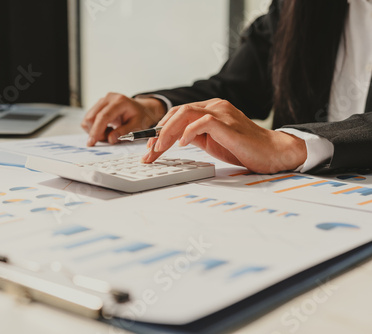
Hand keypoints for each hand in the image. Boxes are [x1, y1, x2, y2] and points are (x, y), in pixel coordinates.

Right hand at [81, 93, 165, 145]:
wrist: (141, 109)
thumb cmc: (140, 117)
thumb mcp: (137, 126)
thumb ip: (124, 132)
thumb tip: (110, 139)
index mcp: (120, 101)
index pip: (103, 116)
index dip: (96, 130)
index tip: (92, 142)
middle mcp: (108, 98)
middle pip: (91, 117)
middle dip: (96, 132)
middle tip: (109, 138)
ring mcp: (102, 101)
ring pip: (88, 119)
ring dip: (96, 131)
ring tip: (110, 132)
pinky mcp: (98, 106)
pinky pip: (89, 119)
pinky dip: (95, 128)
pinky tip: (106, 128)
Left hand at [142, 99, 306, 173]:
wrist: (271, 152)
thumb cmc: (243, 148)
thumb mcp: (212, 141)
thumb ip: (194, 135)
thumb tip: (173, 139)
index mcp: (210, 109)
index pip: (178, 114)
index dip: (160, 129)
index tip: (150, 148)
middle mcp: (215, 106)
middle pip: (177, 112)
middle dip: (158, 132)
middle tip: (149, 151)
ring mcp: (221, 113)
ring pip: (185, 113)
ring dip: (167, 132)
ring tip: (159, 148)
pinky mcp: (227, 123)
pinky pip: (202, 122)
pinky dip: (187, 132)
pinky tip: (181, 144)